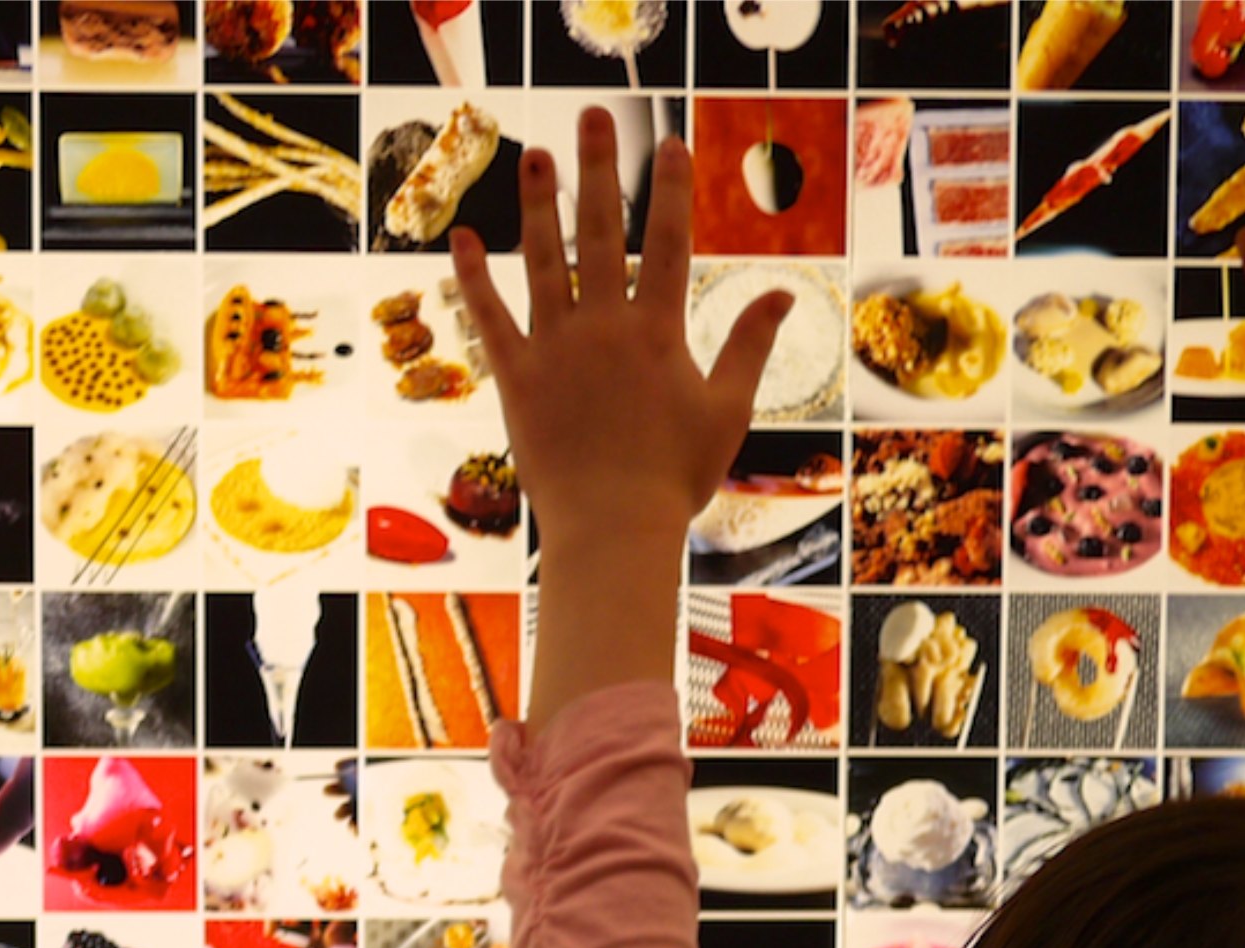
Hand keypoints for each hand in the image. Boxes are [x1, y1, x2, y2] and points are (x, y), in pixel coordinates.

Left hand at [446, 110, 788, 553]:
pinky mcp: (516, 379)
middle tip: (591, 118)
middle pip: (603, 232)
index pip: (671, 244)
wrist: (612, 531)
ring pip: (543, 262)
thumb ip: (750, 345)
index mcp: (659, 332)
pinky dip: (473, 279)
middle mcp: (605, 327)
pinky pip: (490, 319)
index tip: (669, 143)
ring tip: (532, 156)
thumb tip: (782, 292)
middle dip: (599, 169)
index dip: (671, 190)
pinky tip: (461, 238)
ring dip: (537, 205)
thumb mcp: (727, 410)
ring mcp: (556, 349)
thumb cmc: (675, 479)